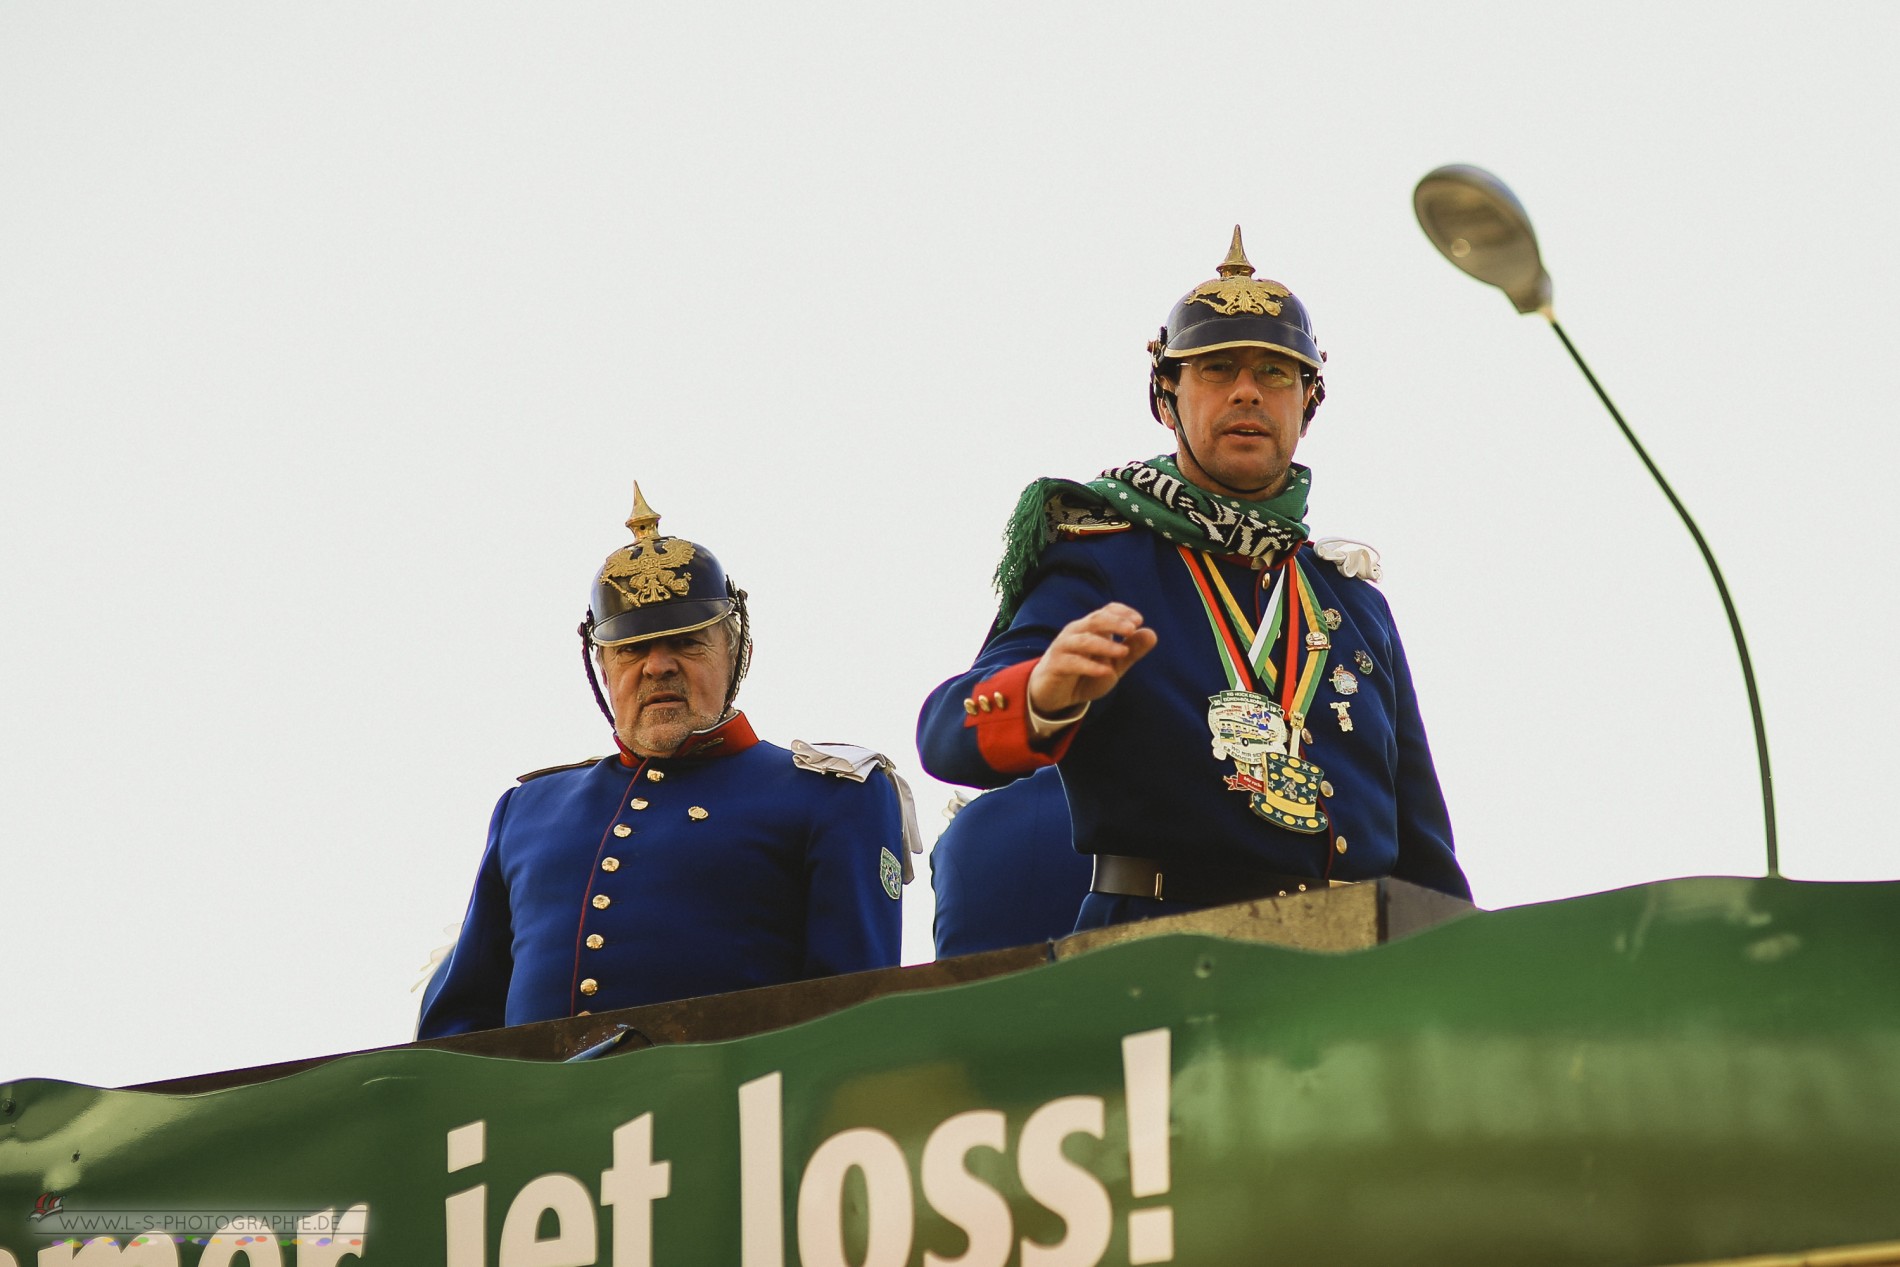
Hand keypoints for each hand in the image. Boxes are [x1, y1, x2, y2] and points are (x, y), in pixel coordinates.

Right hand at [1028, 603, 1157, 716]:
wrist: (1054, 694)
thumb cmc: (1085, 675)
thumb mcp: (1114, 665)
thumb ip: (1131, 651)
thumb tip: (1152, 634)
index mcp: (1091, 628)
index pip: (1106, 611)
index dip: (1121, 613)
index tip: (1139, 621)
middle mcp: (1076, 632)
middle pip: (1095, 620)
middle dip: (1114, 623)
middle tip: (1131, 629)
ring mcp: (1064, 647)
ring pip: (1084, 640)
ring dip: (1104, 645)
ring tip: (1122, 652)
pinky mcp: (1055, 665)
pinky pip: (1072, 662)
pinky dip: (1089, 666)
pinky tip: (1105, 670)